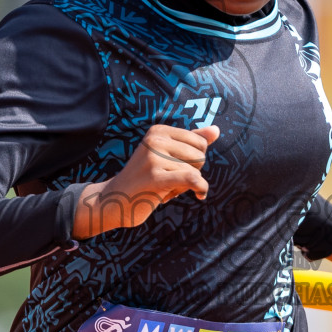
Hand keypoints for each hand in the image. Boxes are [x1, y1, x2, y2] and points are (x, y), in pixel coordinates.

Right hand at [72, 124, 218, 239]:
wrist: (114, 201)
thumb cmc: (145, 179)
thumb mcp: (167, 156)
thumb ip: (192, 141)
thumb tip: (216, 130)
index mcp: (158, 131)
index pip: (200, 142)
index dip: (195, 160)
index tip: (176, 168)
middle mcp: (155, 140)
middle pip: (200, 155)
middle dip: (191, 171)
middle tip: (169, 180)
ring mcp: (153, 158)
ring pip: (195, 170)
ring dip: (186, 186)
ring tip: (165, 188)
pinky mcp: (155, 177)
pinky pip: (192, 179)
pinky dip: (201, 189)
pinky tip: (200, 195)